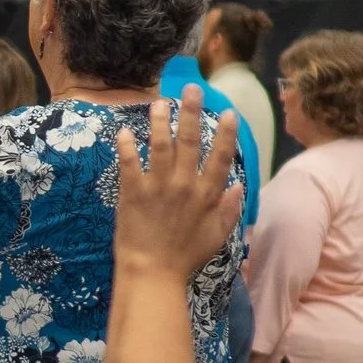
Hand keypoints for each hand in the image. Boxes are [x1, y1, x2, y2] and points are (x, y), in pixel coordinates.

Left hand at [113, 87, 243, 283]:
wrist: (153, 274)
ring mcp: (158, 187)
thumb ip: (229, 210)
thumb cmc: (185, 258)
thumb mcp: (217, 237)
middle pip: (190, 140)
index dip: (226, 133)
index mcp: (207, 195)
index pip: (221, 156)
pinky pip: (129, 163)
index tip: (228, 112)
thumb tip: (238, 186)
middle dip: (192, 111)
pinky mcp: (132, 192)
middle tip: (191, 88)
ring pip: (160, 144)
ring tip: (159, 101)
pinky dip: (126, 146)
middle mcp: (185, 185)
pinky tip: (124, 130)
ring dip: (159, 120)